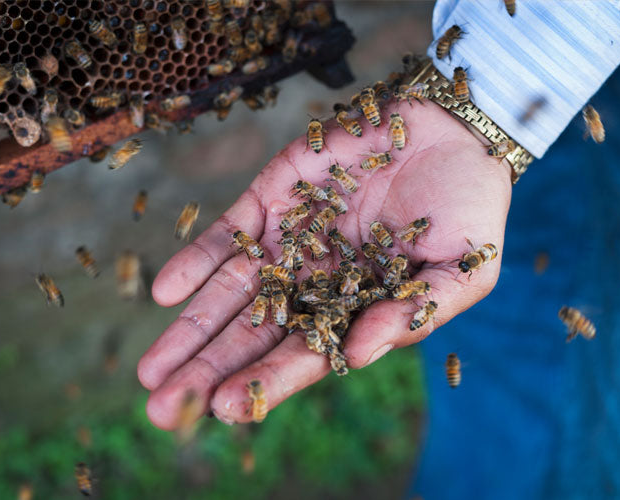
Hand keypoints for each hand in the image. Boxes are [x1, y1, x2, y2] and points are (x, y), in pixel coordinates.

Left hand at [138, 100, 511, 428]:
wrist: (452, 129)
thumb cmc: (468, 205)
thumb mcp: (463, 269)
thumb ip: (413, 313)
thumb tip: (356, 357)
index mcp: (354, 308)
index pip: (302, 355)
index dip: (265, 382)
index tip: (225, 408)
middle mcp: (312, 282)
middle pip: (251, 335)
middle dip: (208, 370)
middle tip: (163, 408)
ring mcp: (288, 241)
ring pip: (228, 293)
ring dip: (189, 329)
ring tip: (151, 372)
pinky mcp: (271, 197)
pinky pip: (228, 234)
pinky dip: (195, 261)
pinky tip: (164, 291)